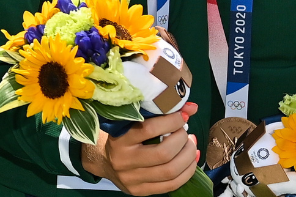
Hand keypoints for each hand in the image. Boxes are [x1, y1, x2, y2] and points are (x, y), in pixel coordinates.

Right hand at [81, 102, 199, 194]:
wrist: (103, 161)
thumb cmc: (122, 136)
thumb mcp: (132, 122)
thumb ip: (158, 114)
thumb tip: (192, 107)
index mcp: (119, 139)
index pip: (149, 129)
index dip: (171, 121)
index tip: (182, 116)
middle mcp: (124, 161)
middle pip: (163, 153)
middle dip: (182, 141)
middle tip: (186, 133)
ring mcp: (132, 179)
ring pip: (170, 171)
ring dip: (188, 157)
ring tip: (191, 145)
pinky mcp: (140, 191)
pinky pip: (171, 185)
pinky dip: (187, 172)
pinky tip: (190, 161)